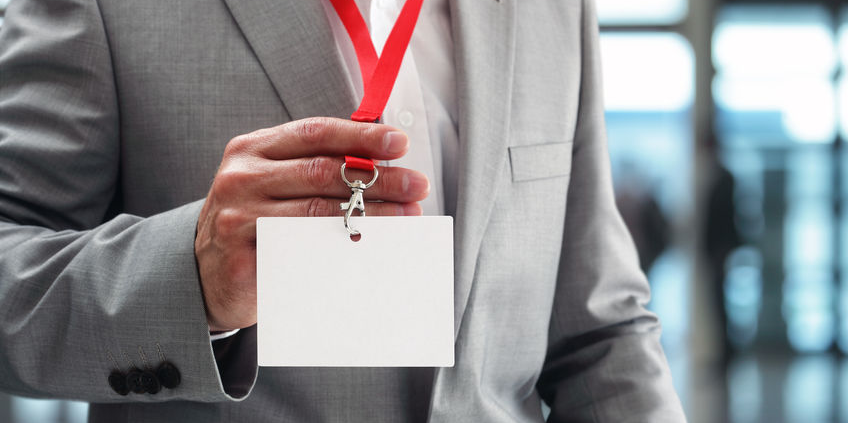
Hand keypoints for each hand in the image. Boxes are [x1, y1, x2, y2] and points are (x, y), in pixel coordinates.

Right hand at [195, 117, 428, 330]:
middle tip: (418, 185)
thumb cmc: (253, 222)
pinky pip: (304, 249)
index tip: (399, 142)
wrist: (205, 274)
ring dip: (372, 213)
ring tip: (407, 216)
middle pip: (323, 172)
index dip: (360, 136)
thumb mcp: (273, 183)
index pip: (314, 133)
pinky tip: (373, 245)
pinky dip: (343, 246)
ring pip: (318, 211)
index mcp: (253, 149)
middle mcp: (242, 177)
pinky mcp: (242, 256)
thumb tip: (382, 163)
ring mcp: (238, 216)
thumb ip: (314, 168)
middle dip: (379, 178)